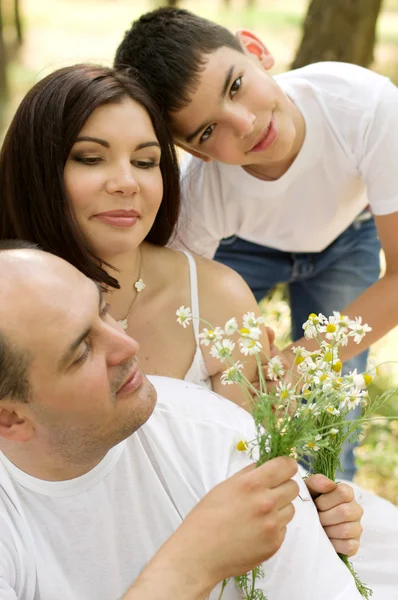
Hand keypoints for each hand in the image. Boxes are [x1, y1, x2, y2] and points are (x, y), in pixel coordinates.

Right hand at [160, 457, 298, 590]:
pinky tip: (256, 530)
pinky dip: (275, 527)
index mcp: (251, 484)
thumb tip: (263, 466)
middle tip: (270, 492)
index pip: (286, 466)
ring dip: (280, 508)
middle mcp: (265, 503)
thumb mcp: (224, 487)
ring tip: (260, 514)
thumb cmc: (206, 518)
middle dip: (284, 486)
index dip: (286, 466)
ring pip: (291, 508)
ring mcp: (272, 525)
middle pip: (294, 486)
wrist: (199, 553)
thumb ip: (247, 474)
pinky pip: (284, 528)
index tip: (282, 469)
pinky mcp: (274, 544)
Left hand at [305, 474, 362, 555]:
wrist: (308, 521)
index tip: (316, 504)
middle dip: (324, 517)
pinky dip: (334, 544)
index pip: (343, 493)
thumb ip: (317, 482)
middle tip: (316, 518)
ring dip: (328, 531)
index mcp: (347, 493)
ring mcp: (357, 527)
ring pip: (347, 530)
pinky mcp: (355, 544)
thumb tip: (329, 485)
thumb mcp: (309, 489)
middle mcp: (356, 509)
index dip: (326, 500)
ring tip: (320, 528)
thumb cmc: (310, 502)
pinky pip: (349, 546)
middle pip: (345, 512)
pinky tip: (327, 539)